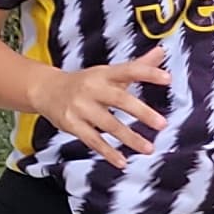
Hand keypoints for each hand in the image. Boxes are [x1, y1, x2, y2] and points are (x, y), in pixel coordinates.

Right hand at [35, 48, 172, 167]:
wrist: (46, 90)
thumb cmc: (87, 82)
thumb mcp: (109, 72)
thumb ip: (138, 65)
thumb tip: (162, 51)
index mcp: (104, 74)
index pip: (129, 70)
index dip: (148, 72)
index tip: (167, 78)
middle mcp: (93, 88)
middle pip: (119, 99)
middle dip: (141, 112)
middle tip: (162, 123)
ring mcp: (81, 107)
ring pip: (108, 124)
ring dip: (129, 137)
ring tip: (149, 148)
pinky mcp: (72, 125)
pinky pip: (93, 141)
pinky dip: (108, 152)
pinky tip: (122, 162)